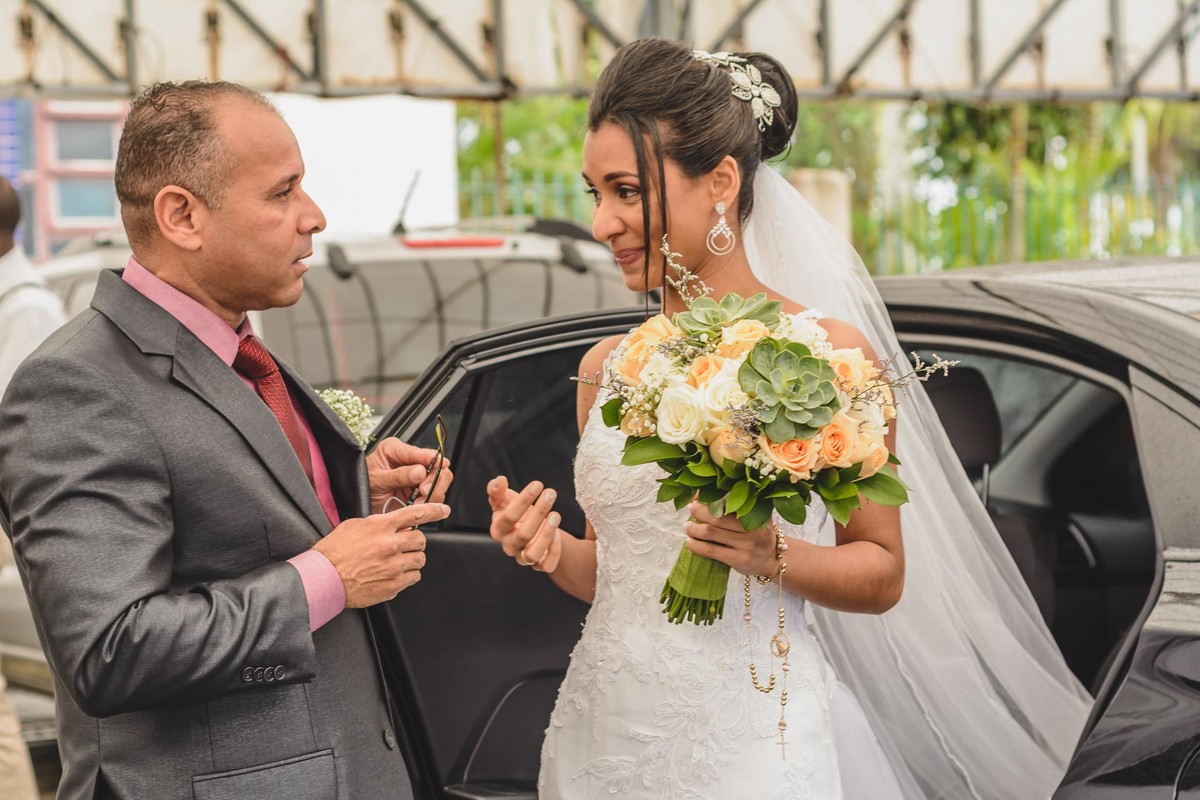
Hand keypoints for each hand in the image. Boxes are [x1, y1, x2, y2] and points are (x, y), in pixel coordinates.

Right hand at [313, 502, 448, 606]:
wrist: (324, 578)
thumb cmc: (334, 552)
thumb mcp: (355, 526)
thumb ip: (378, 523)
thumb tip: (393, 524)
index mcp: (381, 526)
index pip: (415, 513)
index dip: (434, 510)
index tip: (444, 510)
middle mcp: (390, 544)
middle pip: (421, 539)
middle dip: (415, 542)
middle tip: (404, 546)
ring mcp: (394, 566)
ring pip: (420, 559)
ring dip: (412, 559)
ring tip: (395, 561)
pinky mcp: (393, 585)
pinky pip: (414, 577)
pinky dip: (407, 575)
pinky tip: (393, 574)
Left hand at [367, 437, 453, 513]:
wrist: (357, 503)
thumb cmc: (362, 487)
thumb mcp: (377, 480)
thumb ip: (398, 476)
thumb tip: (419, 471)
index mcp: (395, 450)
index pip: (422, 452)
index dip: (433, 461)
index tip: (437, 469)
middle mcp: (409, 460)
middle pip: (438, 466)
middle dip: (433, 481)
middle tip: (423, 492)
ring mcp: (416, 476)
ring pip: (440, 481)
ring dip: (433, 493)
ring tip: (418, 501)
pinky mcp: (420, 490)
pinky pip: (435, 494)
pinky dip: (430, 502)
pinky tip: (418, 505)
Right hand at [486, 475, 562, 572]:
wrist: (531, 530)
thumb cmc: (517, 512)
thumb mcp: (505, 500)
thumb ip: (498, 491)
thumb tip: (498, 481)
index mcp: (498, 529)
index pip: (508, 517)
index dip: (522, 501)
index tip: (537, 485)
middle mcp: (509, 546)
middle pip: (523, 534)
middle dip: (538, 512)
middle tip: (550, 493)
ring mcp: (523, 558)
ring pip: (533, 554)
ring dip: (546, 534)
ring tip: (556, 514)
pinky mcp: (539, 565)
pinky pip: (547, 565)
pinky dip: (554, 551)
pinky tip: (559, 534)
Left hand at [684, 501, 779, 577]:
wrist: (773, 559)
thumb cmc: (758, 533)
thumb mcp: (755, 515)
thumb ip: (737, 504)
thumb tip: (702, 494)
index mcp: (756, 511)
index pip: (729, 499)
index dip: (710, 495)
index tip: (698, 494)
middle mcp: (753, 527)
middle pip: (717, 516)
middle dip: (698, 511)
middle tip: (691, 509)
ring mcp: (746, 545)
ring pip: (711, 533)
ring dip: (694, 529)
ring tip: (687, 527)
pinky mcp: (738, 560)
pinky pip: (711, 550)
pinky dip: (697, 545)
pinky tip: (690, 542)